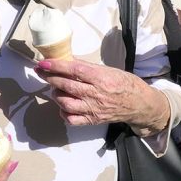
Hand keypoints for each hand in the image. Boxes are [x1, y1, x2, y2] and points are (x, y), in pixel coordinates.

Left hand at [35, 59, 167, 133]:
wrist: (139, 104)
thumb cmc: (124, 83)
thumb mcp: (109, 70)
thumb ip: (88, 67)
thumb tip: (68, 60)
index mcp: (101, 78)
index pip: (74, 70)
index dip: (56, 66)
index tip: (43, 63)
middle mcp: (95, 94)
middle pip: (66, 85)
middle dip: (50, 78)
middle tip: (41, 72)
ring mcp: (93, 109)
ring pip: (65, 103)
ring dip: (56, 94)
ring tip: (55, 88)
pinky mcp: (92, 120)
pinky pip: (72, 119)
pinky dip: (63, 112)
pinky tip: (63, 106)